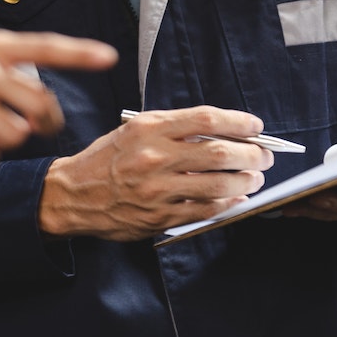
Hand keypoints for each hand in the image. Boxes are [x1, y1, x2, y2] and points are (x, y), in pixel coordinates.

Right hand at [38, 107, 273, 241]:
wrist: (73, 194)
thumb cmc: (107, 159)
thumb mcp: (135, 129)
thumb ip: (175, 128)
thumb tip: (223, 131)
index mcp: (149, 129)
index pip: (206, 119)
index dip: (239, 122)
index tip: (255, 127)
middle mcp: (155, 157)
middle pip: (219, 152)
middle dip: (252, 154)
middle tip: (264, 156)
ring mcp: (158, 189)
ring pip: (218, 184)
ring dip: (246, 181)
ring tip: (254, 178)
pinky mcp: (160, 216)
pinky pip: (205, 210)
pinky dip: (228, 204)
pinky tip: (237, 198)